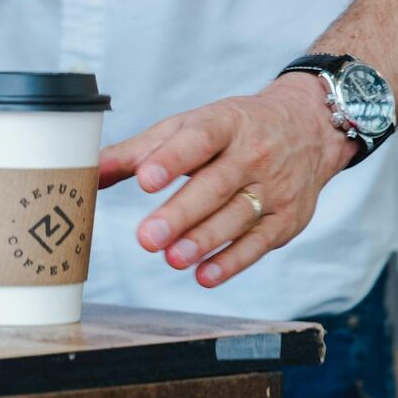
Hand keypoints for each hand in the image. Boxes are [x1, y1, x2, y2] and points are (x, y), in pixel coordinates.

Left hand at [98, 72, 359, 286]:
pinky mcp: (288, 219)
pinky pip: (259, 243)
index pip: (199, 139)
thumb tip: (88, 172)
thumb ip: (138, 152)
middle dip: (182, 213)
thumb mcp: (189, 127)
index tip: (145, 179)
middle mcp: (255, 153)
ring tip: (171, 259)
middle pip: (217, 185)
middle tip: (147, 237)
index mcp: (226, 123)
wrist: (309, 128)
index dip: (171, 159)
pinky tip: (204, 274)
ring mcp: (275, 187)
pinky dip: (232, 262)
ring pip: (238, 216)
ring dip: (204, 240)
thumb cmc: (233, 130)